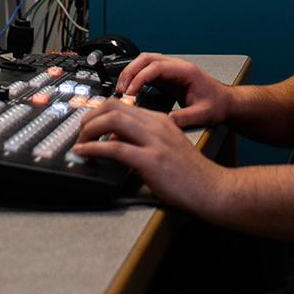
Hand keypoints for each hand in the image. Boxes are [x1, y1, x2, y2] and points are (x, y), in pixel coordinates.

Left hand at [71, 100, 231, 215]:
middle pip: (113, 106)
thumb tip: (114, 142)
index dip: (99, 112)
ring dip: (89, 129)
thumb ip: (142, 141)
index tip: (88, 123)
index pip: (122, 105)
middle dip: (90, 116)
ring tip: (80, 140)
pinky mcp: (151, 160)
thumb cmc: (191, 174)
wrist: (213, 188)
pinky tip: (83, 152)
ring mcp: (154, 141)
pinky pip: (114, 148)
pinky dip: (93, 148)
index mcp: (159, 120)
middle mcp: (156, 125)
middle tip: (80, 130)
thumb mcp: (165, 148)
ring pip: (112, 120)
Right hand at [115, 53, 233, 129]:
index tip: (130, 92)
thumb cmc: (217, 104)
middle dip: (129, 72)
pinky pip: (146, 71)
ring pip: (144, 61)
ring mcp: (170, 70)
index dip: (140, 78)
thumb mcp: (203, 113)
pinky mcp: (166, 77)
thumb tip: (165, 120)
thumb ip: (185, 117)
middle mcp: (176, 66)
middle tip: (120, 90)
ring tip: (121, 90)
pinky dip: (134, 78)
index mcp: (185, 71)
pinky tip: (129, 90)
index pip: (156, 67)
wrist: (225, 102)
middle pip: (146, 58)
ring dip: (130, 73)